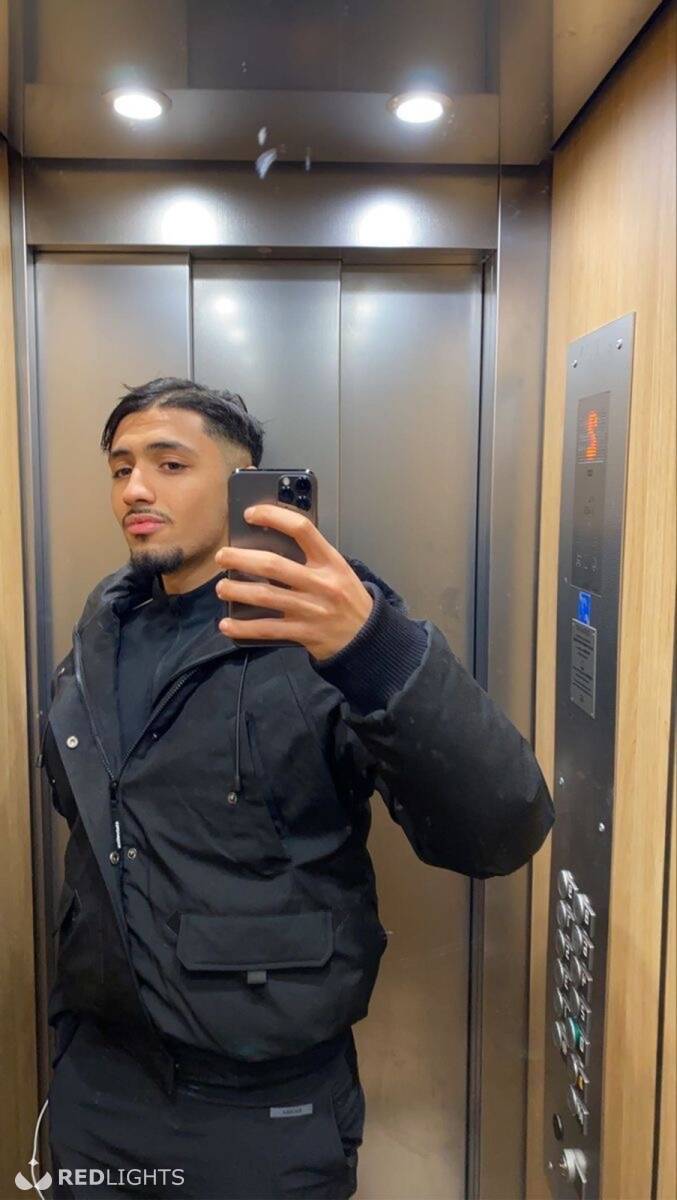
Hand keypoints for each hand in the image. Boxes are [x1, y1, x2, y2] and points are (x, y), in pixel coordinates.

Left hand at [214, 504, 373, 659]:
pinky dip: (243, 628)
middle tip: (222, 556)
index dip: (273, 517)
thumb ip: (311, 558)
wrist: (368, 637)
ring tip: (221, 587)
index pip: (302, 530)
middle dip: (241, 559)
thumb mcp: (338, 571)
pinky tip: (226, 624)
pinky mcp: (303, 633)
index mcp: (331, 562)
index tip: (250, 514)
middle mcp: (320, 583)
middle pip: (273, 565)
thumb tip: (268, 544)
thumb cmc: (347, 598)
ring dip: (237, 591)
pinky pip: (267, 629)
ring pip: (265, 596)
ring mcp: (311, 610)